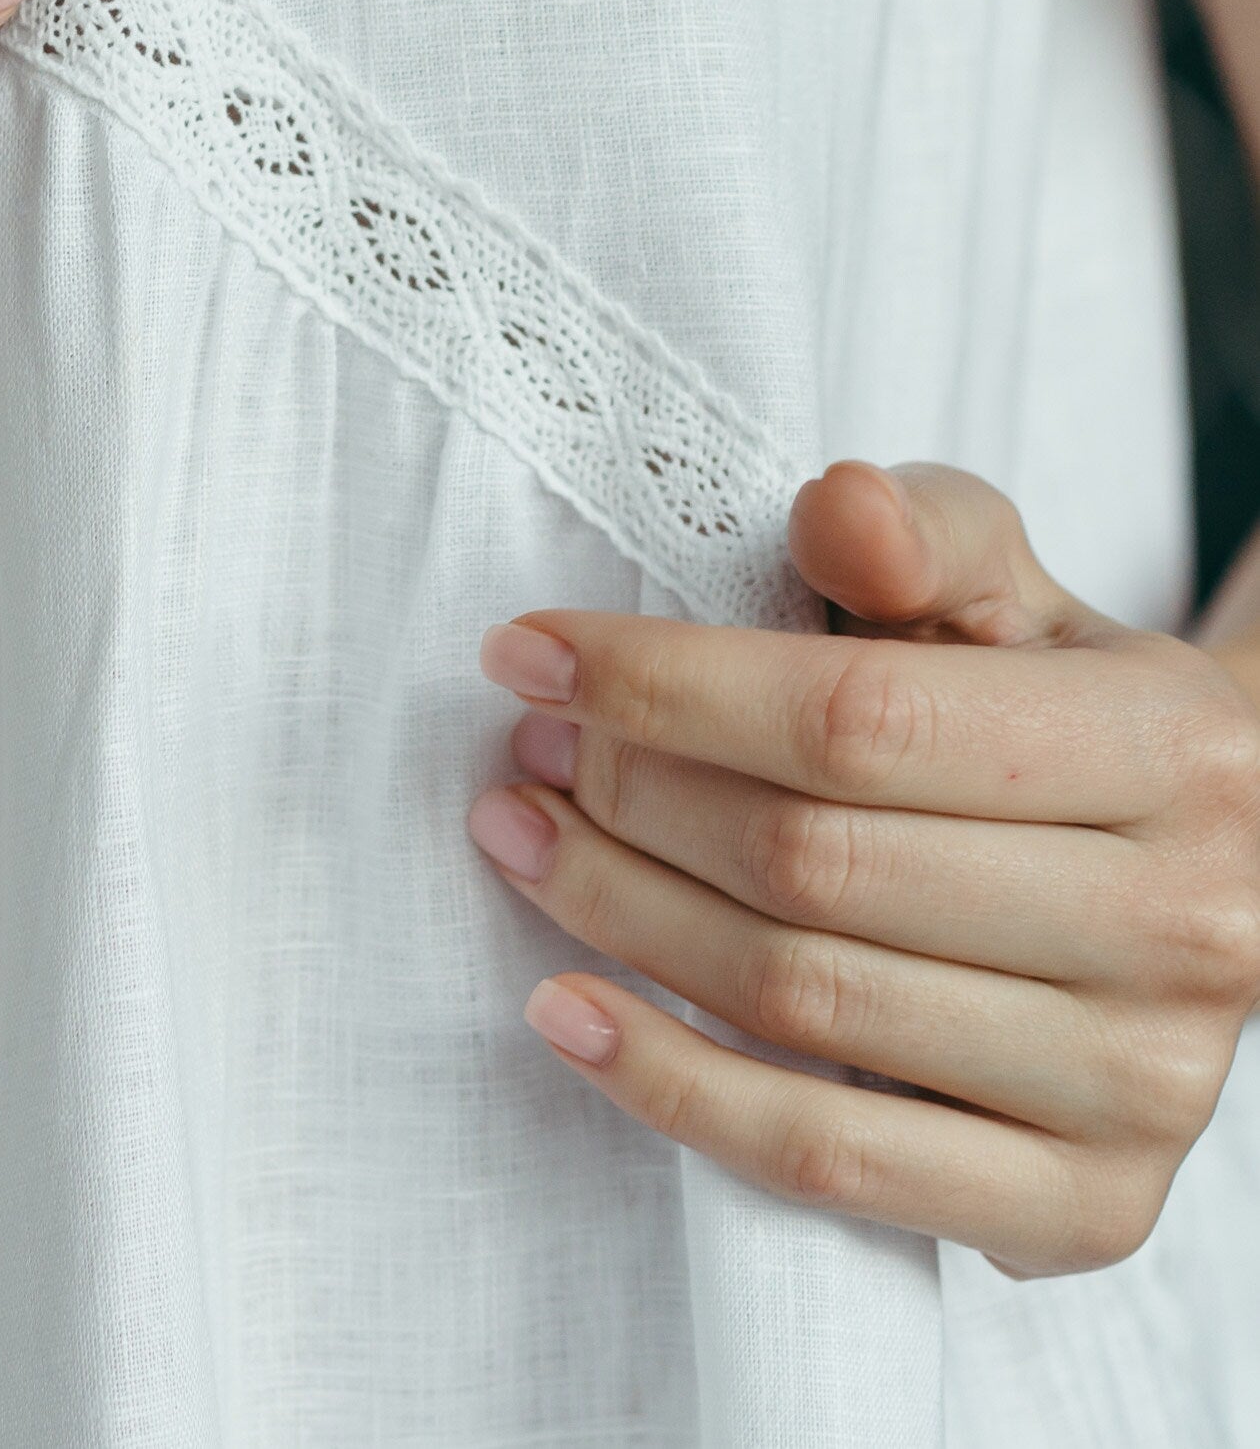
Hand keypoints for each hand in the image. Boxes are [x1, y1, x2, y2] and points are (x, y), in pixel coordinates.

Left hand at [466, 461, 1259, 1275]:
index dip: (663, 686)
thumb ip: (923, 532)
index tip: (525, 654)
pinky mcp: (1092, 1207)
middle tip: (524, 758)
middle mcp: (1183, 926)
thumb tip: (837, 506)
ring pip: (804, 1004)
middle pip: (812, 866)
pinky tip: (566, 1012)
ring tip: (521, 843)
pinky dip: (674, 1088)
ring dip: (619, 918)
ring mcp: (1146, 1085)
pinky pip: (834, 1164)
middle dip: (627, 799)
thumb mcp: (1009, 589)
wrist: (1205, 875)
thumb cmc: (1054, 704)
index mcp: (1168, 748)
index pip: (856, 720)